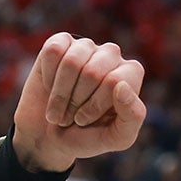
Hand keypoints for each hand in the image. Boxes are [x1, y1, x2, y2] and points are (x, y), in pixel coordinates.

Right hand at [12, 33, 145, 171]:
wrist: (49, 137)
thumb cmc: (88, 137)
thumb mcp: (117, 138)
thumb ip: (132, 116)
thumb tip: (122, 85)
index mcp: (131, 75)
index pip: (115, 81)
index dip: (95, 105)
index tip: (85, 120)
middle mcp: (112, 56)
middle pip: (92, 72)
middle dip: (76, 101)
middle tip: (70, 117)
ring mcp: (86, 47)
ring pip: (71, 61)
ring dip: (60, 93)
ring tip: (60, 108)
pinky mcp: (60, 42)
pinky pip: (53, 51)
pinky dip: (48, 75)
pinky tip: (50, 86)